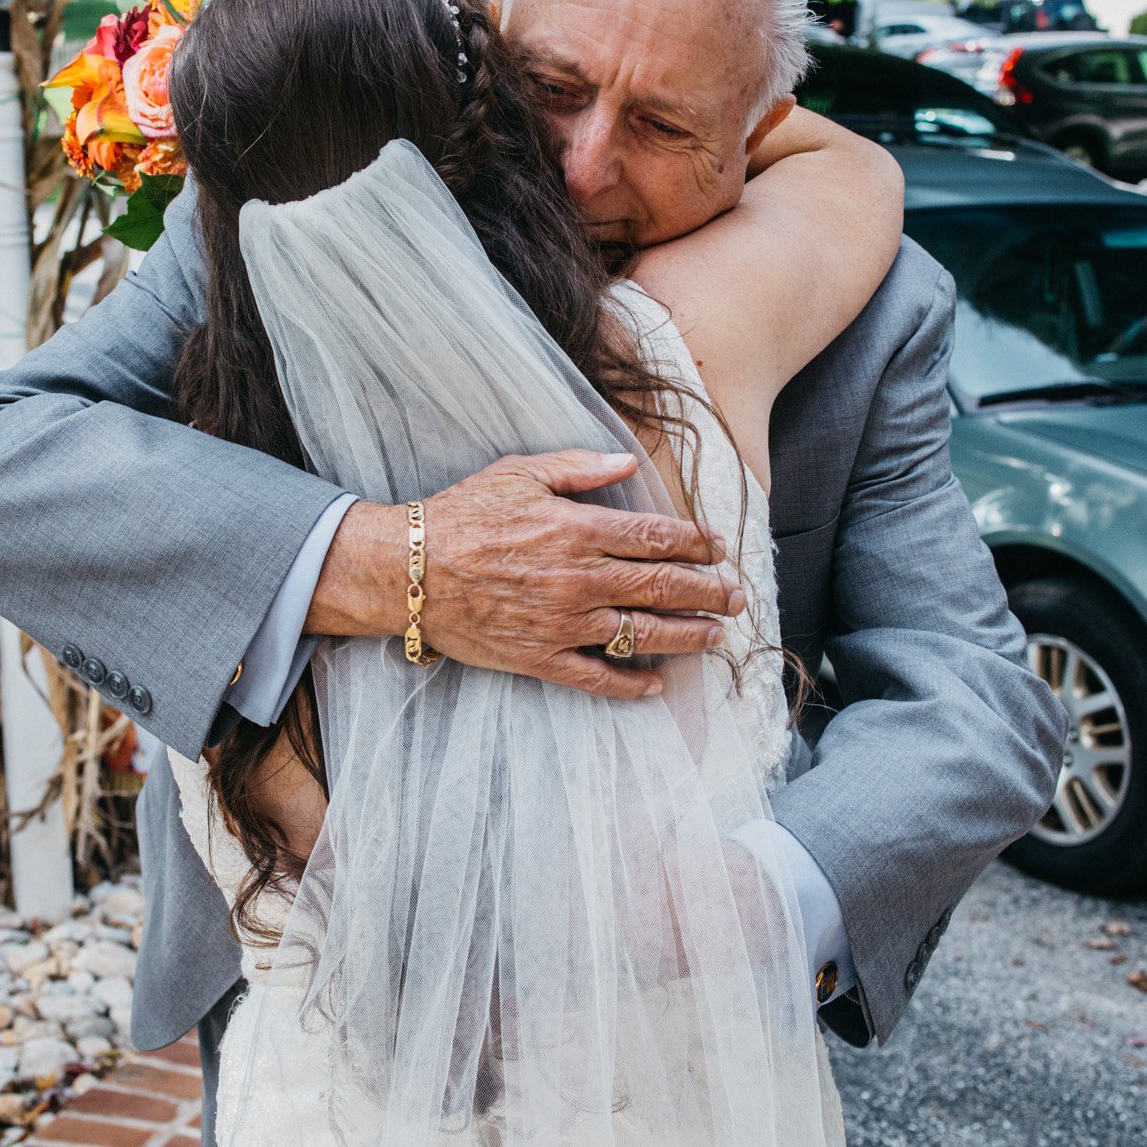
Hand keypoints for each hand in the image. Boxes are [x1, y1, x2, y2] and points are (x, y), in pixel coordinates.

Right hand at [304, 449, 745, 699]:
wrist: (409, 571)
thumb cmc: (462, 516)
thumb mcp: (519, 472)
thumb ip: (578, 468)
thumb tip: (625, 462)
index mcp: (578, 530)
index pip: (657, 538)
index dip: (695, 544)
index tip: (715, 548)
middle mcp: (579, 580)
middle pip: (663, 588)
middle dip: (708, 593)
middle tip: (737, 597)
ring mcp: (563, 624)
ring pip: (642, 635)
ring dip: (687, 637)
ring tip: (715, 637)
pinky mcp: (540, 658)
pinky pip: (596, 678)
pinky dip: (630, 684)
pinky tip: (656, 684)